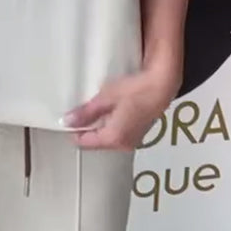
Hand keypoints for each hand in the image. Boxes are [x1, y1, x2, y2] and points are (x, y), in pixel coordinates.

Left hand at [65, 68, 179, 150]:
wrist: (163, 85)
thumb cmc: (134, 89)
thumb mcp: (105, 98)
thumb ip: (86, 112)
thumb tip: (67, 121)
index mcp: (112, 138)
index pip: (84, 142)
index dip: (74, 130)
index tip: (70, 116)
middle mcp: (123, 145)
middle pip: (96, 141)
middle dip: (87, 127)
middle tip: (83, 109)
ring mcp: (133, 140)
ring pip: (107, 137)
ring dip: (100, 125)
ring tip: (99, 106)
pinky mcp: (140, 133)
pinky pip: (118, 133)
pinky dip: (112, 124)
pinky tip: (113, 108)